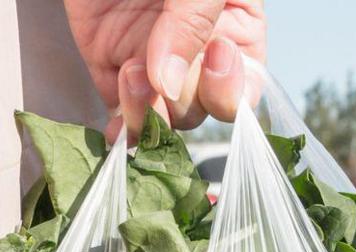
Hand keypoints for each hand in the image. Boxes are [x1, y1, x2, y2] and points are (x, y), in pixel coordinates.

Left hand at [63, 0, 266, 140]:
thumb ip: (193, 18)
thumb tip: (168, 85)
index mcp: (237, 27)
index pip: (245, 87)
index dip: (232, 87)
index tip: (215, 55)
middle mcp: (197, 52)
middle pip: (199, 109)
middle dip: (181, 98)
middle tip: (154, 65)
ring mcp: (153, 61)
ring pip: (159, 119)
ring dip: (145, 112)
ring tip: (130, 71)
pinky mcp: (110, 64)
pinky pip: (119, 112)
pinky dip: (118, 128)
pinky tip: (113, 130)